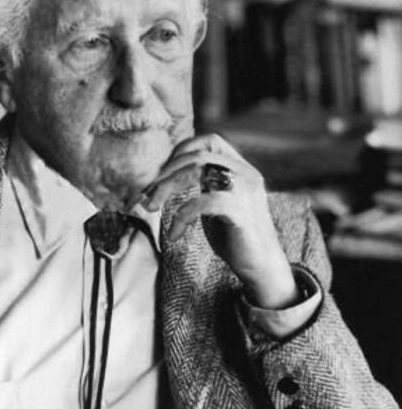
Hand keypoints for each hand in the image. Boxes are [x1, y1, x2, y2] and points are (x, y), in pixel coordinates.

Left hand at [141, 134, 299, 309]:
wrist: (262, 267)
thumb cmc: (234, 234)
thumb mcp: (217, 200)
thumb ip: (204, 182)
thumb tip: (167, 170)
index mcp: (241, 167)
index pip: (209, 141)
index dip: (181, 152)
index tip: (160, 174)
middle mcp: (246, 174)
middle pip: (197, 155)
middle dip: (165, 172)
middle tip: (146, 194)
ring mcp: (245, 192)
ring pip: (198, 170)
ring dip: (167, 187)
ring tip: (151, 207)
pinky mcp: (241, 214)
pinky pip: (204, 202)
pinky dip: (182, 214)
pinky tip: (175, 233)